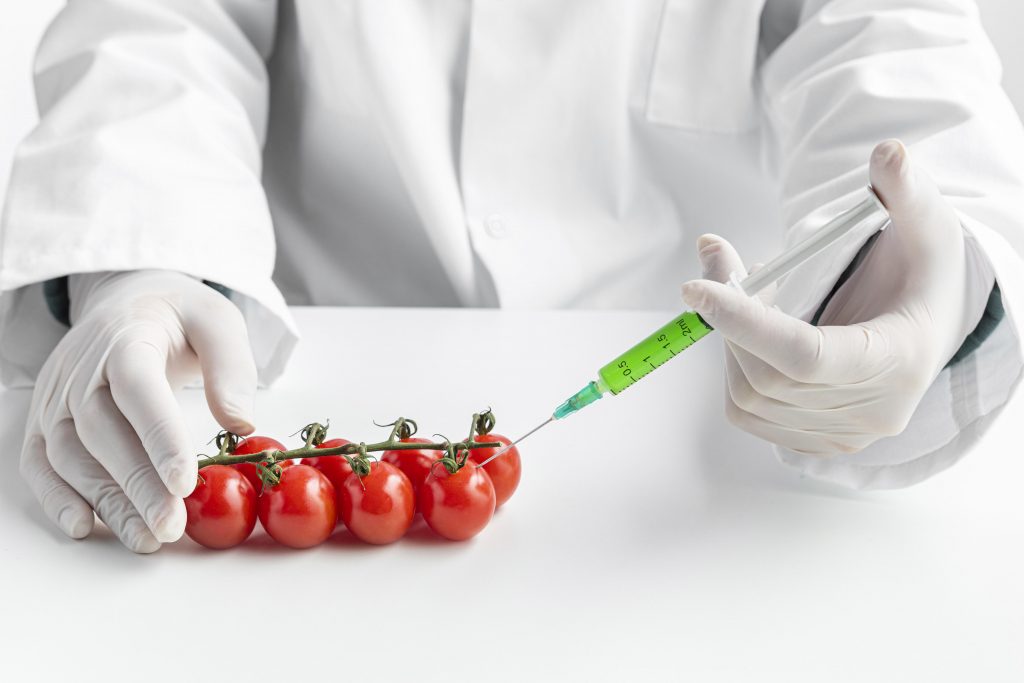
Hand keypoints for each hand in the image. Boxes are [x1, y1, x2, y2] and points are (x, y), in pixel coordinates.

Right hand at [20, 270, 256, 551]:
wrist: (128, 301)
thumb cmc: (180, 317)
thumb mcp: (219, 322)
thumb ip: (231, 368)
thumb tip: (240, 423)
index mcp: (126, 338)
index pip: (138, 390)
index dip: (159, 438)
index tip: (184, 482)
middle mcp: (81, 369)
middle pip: (102, 433)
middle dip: (137, 486)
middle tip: (170, 527)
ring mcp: (56, 397)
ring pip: (70, 457)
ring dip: (106, 502)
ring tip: (146, 538)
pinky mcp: (45, 420)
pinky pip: (40, 463)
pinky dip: (56, 498)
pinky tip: (85, 527)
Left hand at [681, 140, 988, 454]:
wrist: (928, 329)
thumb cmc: (922, 277)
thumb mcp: (925, 227)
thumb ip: (906, 191)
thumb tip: (887, 153)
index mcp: (898, 360)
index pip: (805, 356)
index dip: (746, 323)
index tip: (697, 288)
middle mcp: (871, 412)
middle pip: (766, 378)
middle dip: (729, 320)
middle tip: (719, 269)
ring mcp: (842, 436)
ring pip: (746, 397)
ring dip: (728, 343)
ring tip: (746, 300)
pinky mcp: (815, 442)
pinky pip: (746, 413)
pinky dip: (734, 369)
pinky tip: (755, 337)